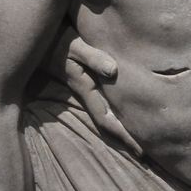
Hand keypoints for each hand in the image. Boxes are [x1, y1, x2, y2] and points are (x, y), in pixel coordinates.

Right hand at [49, 25, 143, 156]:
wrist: (41, 35)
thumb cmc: (59, 39)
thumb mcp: (75, 45)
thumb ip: (93, 57)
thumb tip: (113, 71)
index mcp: (86, 88)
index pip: (106, 119)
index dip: (123, 135)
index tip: (140, 150)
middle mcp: (87, 92)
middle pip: (109, 122)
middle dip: (127, 138)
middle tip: (148, 155)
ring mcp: (88, 87)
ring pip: (108, 113)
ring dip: (123, 127)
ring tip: (144, 140)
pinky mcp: (88, 79)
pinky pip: (106, 100)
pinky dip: (119, 110)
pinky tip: (130, 112)